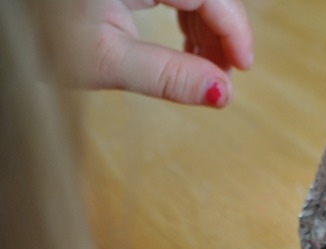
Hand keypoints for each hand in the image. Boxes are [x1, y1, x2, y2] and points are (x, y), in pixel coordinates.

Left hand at [42, 0, 252, 106]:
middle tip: (224, 76)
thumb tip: (222, 95)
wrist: (11, 22)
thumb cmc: (38, 32)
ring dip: (207, 27)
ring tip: (205, 68)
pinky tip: (187, 47)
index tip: (242, 68)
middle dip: (221, 31)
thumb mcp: (104, 59)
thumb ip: (167, 76)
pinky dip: (189, 18)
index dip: (235, 29)